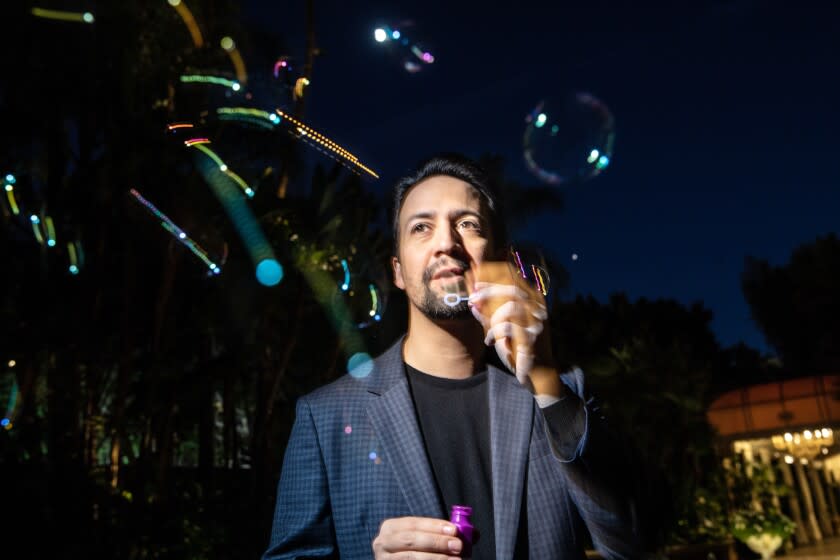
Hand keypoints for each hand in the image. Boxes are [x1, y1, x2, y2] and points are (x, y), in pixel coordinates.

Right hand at [372, 516, 462, 558]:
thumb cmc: (416, 551)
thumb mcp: (428, 539)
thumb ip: (446, 534)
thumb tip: (474, 533)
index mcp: (390, 528)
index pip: (413, 524)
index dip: (434, 526)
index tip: (454, 530)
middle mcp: (382, 543)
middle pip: (410, 541)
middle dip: (436, 542)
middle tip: (458, 545)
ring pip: (410, 558)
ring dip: (436, 559)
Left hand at [468, 262, 557, 392]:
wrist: (535, 374)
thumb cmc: (517, 349)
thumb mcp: (499, 329)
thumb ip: (488, 316)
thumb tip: (473, 303)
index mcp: (533, 304)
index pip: (515, 283)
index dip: (495, 281)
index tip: (476, 284)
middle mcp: (539, 310)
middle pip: (513, 290)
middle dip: (490, 292)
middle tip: (473, 299)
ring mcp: (537, 323)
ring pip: (511, 307)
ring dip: (494, 318)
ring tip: (489, 333)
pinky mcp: (533, 337)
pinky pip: (508, 328)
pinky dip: (495, 334)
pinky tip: (491, 343)